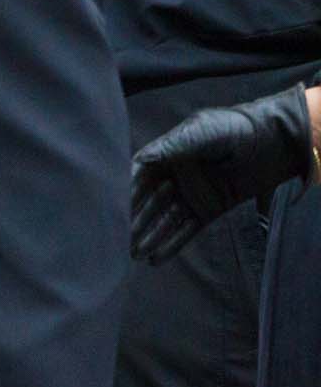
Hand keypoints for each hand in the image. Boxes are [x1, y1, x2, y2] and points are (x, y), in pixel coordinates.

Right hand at [130, 86, 314, 264]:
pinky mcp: (210, 210)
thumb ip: (174, 146)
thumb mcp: (202, 131)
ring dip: (150, 236)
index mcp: (169, 154)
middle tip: (120, 239)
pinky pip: (188, 230)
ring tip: (134, 254)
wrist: (272, 142)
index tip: (114, 207)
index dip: (127, 191)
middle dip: (134, 220)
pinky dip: (172, 244)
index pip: (140, 175)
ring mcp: (193, 194)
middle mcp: (176, 176)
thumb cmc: (235, 128)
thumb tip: (142, 158)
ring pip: (165, 219)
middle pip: (149, 202)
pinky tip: (157, 258)